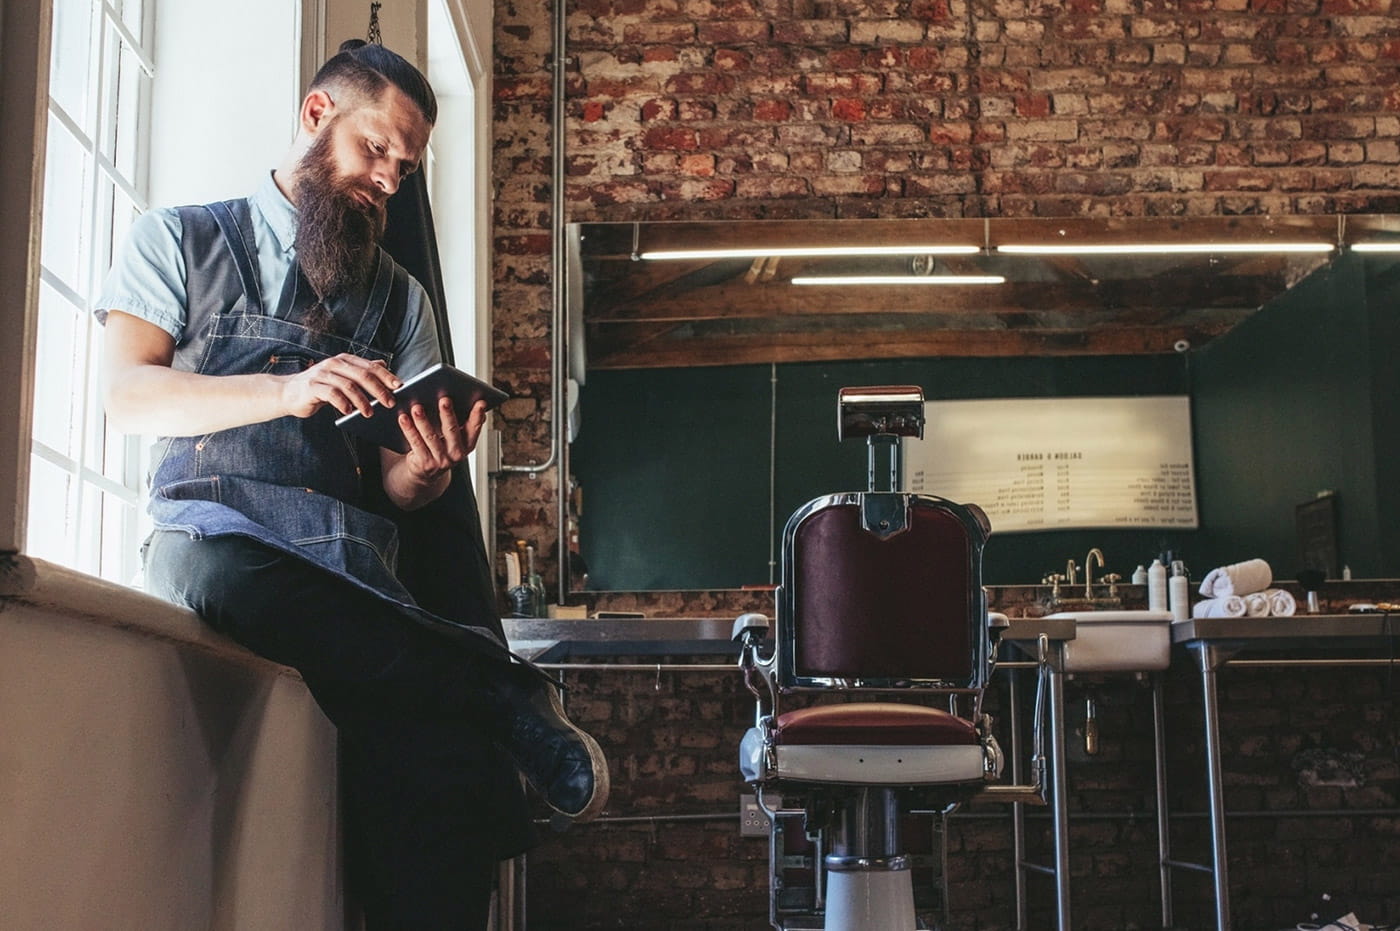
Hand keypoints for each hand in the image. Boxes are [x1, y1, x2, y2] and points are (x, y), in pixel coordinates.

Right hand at [280, 354, 400, 418]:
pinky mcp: (312, 386)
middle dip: (379, 389)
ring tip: (370, 413)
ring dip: (362, 400)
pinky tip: (348, 412)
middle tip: (390, 403)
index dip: (386, 376)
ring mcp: (322, 374)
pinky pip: (332, 394)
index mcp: (345, 360)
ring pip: (349, 385)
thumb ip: (361, 371)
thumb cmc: (320, 387)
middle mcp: (334, 364)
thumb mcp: (342, 377)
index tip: (400, 387)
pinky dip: (343, 404)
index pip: (370, 366)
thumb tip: (384, 365)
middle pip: (362, 375)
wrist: (289, 393)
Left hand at [396, 396, 488, 480]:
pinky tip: (403, 418)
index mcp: (467, 444)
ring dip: (423, 421)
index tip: (480, 402)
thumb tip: (468, 401)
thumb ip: (462, 422)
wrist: (425, 472)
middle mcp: (456, 453)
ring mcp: (441, 460)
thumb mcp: (455, 438)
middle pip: (452, 431)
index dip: (478, 416)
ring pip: (431, 437)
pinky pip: (415, 443)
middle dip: (448, 414)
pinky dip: (409, 429)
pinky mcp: (425, 463)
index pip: (474, 428)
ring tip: (417, 407)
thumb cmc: (441, 447)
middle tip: (444, 400)